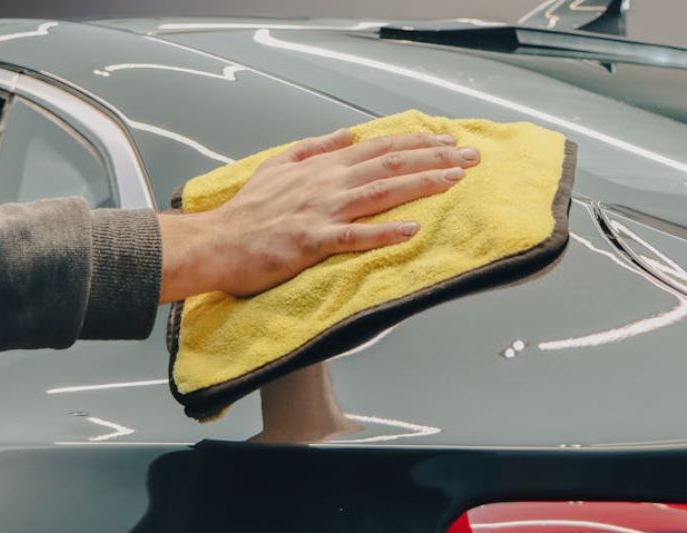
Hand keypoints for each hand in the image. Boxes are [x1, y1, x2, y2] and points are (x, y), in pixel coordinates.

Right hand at [158, 128, 479, 301]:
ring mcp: (322, 211)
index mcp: (322, 167)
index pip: (380, 148)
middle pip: (391, 164)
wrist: (216, 243)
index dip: (418, 143)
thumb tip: (343, 136)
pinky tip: (413, 230)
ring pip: (382, 192)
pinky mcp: (312, 240)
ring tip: (455, 181)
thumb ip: (313, 149)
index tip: (449, 142)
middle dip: (434, 158)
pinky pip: (355, 236)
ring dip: (421, 184)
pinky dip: (385, 232)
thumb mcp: (277, 166)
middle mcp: (328, 184)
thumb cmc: (245, 213)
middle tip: (470, 158)